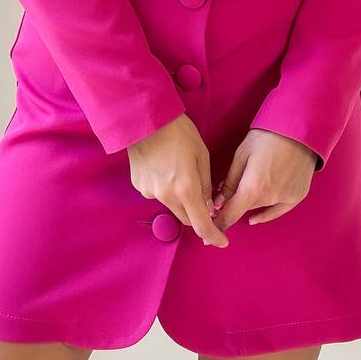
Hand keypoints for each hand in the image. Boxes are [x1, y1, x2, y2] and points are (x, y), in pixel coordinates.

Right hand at [127, 114, 228, 247]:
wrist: (146, 118)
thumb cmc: (179, 132)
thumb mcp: (202, 155)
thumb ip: (206, 184)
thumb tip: (208, 206)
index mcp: (186, 189)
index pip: (202, 225)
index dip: (214, 236)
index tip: (222, 241)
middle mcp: (166, 196)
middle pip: (186, 218)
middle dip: (197, 213)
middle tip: (203, 197)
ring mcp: (149, 192)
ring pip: (171, 205)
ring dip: (179, 198)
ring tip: (178, 170)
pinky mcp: (138, 185)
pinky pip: (156, 193)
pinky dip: (164, 187)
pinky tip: (163, 166)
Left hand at [210, 128, 315, 230]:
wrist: (299, 128)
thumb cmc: (267, 136)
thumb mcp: (242, 155)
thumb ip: (230, 181)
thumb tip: (219, 201)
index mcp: (253, 187)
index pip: (230, 213)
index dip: (218, 224)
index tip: (207, 234)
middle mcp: (270, 197)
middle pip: (244, 208)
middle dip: (233, 204)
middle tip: (224, 196)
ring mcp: (286, 198)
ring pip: (259, 207)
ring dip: (250, 202)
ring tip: (248, 184)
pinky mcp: (297, 196)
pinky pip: (278, 211)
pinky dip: (265, 215)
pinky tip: (255, 218)